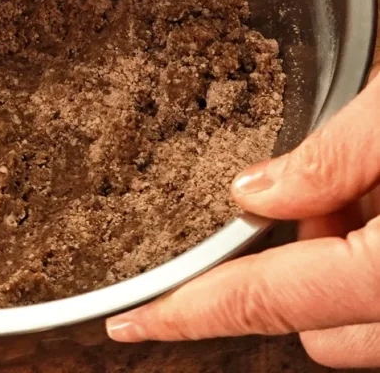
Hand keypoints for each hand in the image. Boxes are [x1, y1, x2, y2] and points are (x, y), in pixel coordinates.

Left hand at [106, 69, 379, 368]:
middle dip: (291, 266)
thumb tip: (250, 190)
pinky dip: (369, 253)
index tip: (129, 320)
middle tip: (309, 184)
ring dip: (338, 257)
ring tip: (365, 174)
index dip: (187, 310)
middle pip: (313, 326)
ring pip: (351, 315)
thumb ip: (329, 157)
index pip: (267, 301)